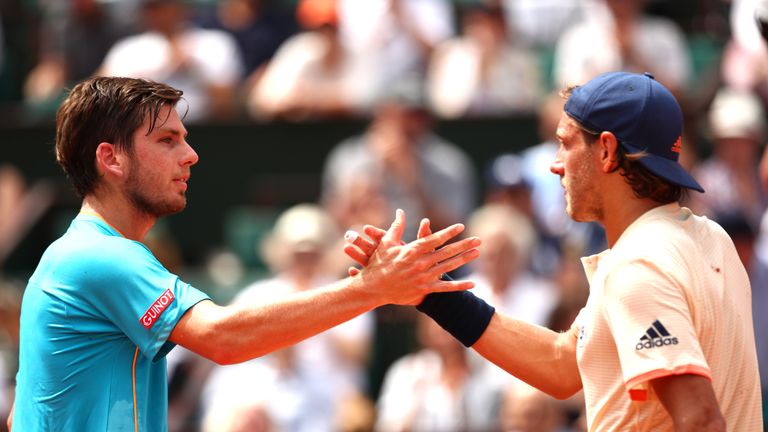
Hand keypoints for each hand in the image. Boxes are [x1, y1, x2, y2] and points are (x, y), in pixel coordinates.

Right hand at [350, 210, 478, 305]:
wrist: (372, 288)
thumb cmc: (378, 263)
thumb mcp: (386, 242)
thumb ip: (396, 226)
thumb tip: (401, 211)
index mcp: (412, 250)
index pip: (434, 239)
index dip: (449, 232)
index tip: (461, 226)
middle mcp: (420, 263)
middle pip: (446, 252)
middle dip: (463, 245)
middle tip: (478, 239)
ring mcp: (423, 277)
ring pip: (448, 267)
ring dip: (464, 260)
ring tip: (477, 253)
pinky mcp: (424, 290)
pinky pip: (445, 288)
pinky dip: (459, 287)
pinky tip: (472, 284)